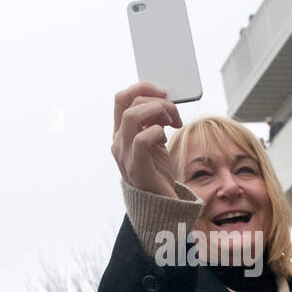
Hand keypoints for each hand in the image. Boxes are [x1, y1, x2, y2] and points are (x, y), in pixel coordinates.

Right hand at [112, 82, 181, 197]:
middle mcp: (118, 142)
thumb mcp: (155, 140)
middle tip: (174, 115)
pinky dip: (157, 133)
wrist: (161, 204)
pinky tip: (165, 140)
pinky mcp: (137, 167)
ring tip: (172, 123)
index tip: (164, 92)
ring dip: (159, 112)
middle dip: (157, 101)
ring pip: (133, 116)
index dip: (142, 87)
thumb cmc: (158, 171)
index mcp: (121, 133)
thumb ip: (153, 122)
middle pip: (129, 103)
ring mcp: (125, 155)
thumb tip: (164, 98)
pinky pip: (142, 139)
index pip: (121, 98)